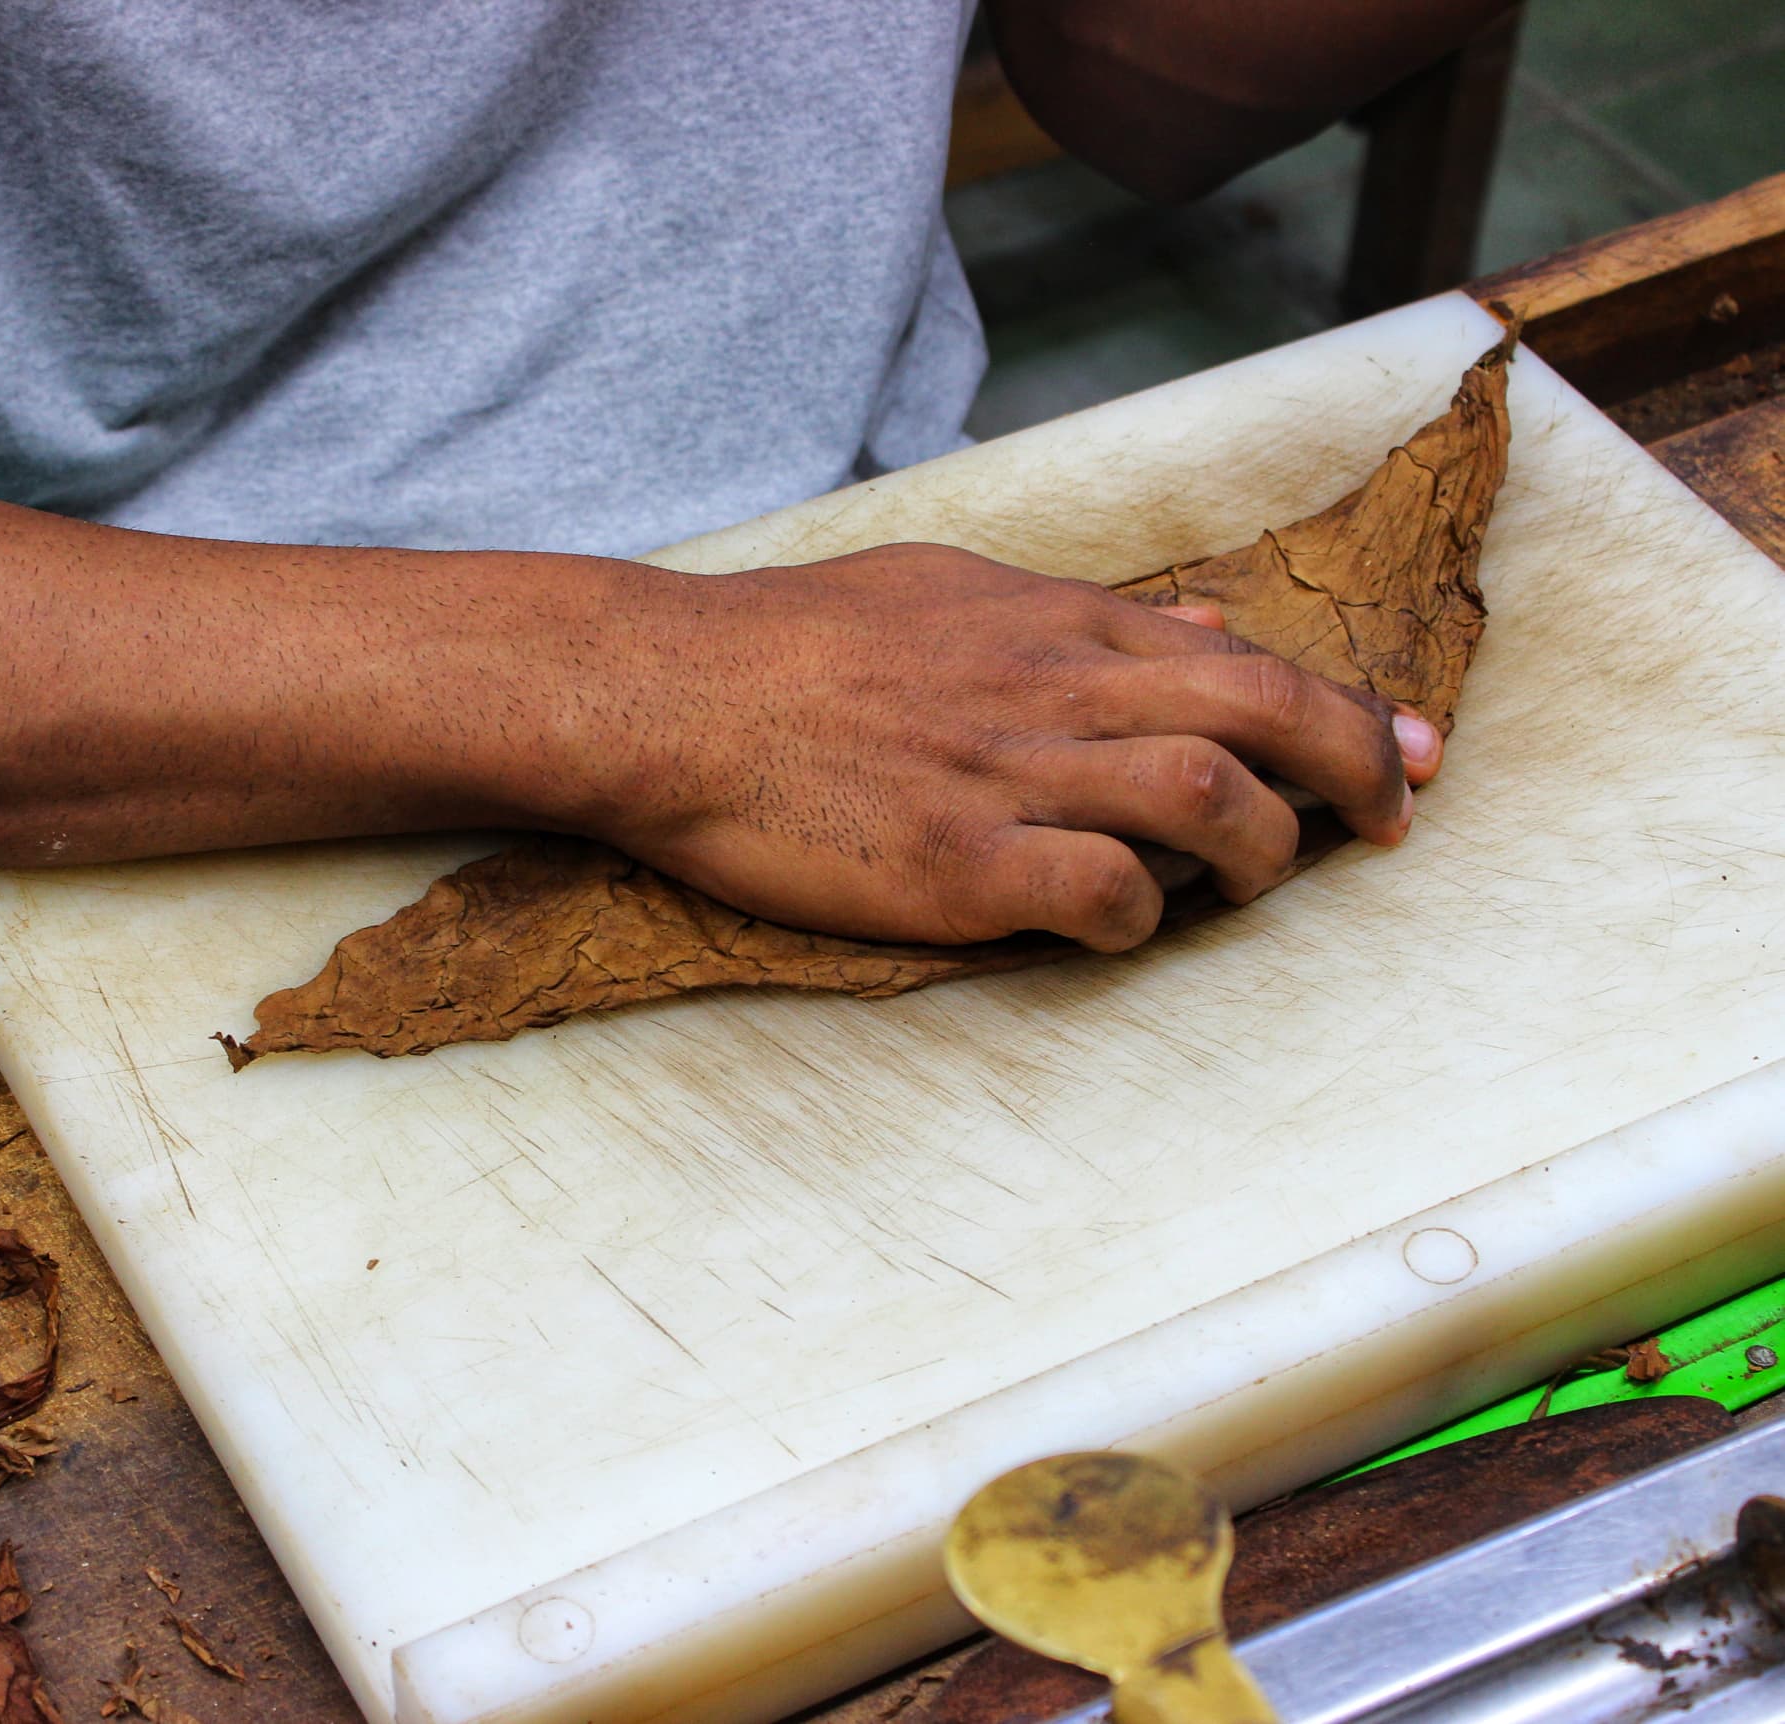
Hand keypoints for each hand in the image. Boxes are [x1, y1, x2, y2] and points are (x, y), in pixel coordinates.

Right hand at [592, 544, 1442, 949]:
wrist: (670, 694)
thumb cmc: (793, 641)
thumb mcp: (953, 585)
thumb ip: (1083, 613)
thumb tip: (1202, 621)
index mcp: (1056, 622)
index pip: (1247, 657)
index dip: (1349, 710)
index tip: (1409, 753)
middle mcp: (1056, 690)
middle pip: (1265, 720)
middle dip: (1357, 774)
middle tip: (1389, 825)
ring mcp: (1011, 777)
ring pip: (1212, 805)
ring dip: (1265, 855)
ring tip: (1258, 884)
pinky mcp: (958, 866)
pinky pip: (1104, 897)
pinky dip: (1144, 918)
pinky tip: (1122, 926)